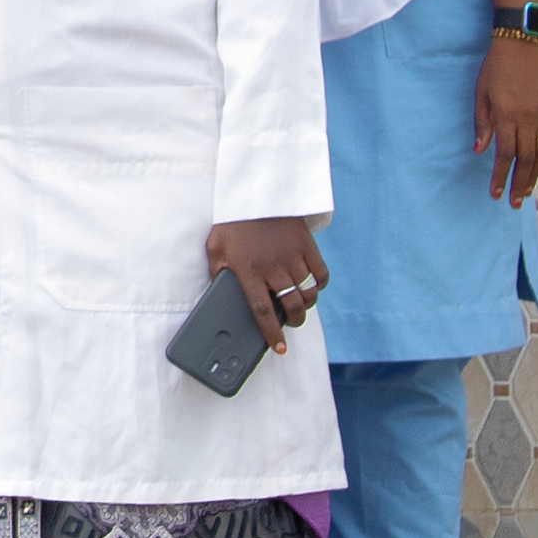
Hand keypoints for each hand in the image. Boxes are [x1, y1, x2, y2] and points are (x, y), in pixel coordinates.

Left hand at [206, 215, 328, 355]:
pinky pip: (320, 274)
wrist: (256, 189)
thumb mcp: (216, 246)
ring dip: (306, 305)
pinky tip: (311, 287)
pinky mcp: (307, 246)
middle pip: (291, 306)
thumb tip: (220, 291)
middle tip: (290, 323)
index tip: (280, 348)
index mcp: (248, 270)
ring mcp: (292, 256)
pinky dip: (319, 285)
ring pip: (308, 294)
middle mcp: (272, 267)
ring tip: (299, 306)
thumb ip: (218, 270)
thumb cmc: (233, 221)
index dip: (272, 333)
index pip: (263, 311)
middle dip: (294, 322)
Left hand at [476, 35, 537, 204]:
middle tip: (514, 202)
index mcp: (507, 115)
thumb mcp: (481, 92)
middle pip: (525, 160)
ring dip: (534, 175)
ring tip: (527, 191)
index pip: (504, 154)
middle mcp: (528, 118)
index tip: (495, 193)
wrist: (523, 42)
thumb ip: (482, 123)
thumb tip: (480, 150)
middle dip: (519, 183)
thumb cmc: (496, 65)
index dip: (500, 176)